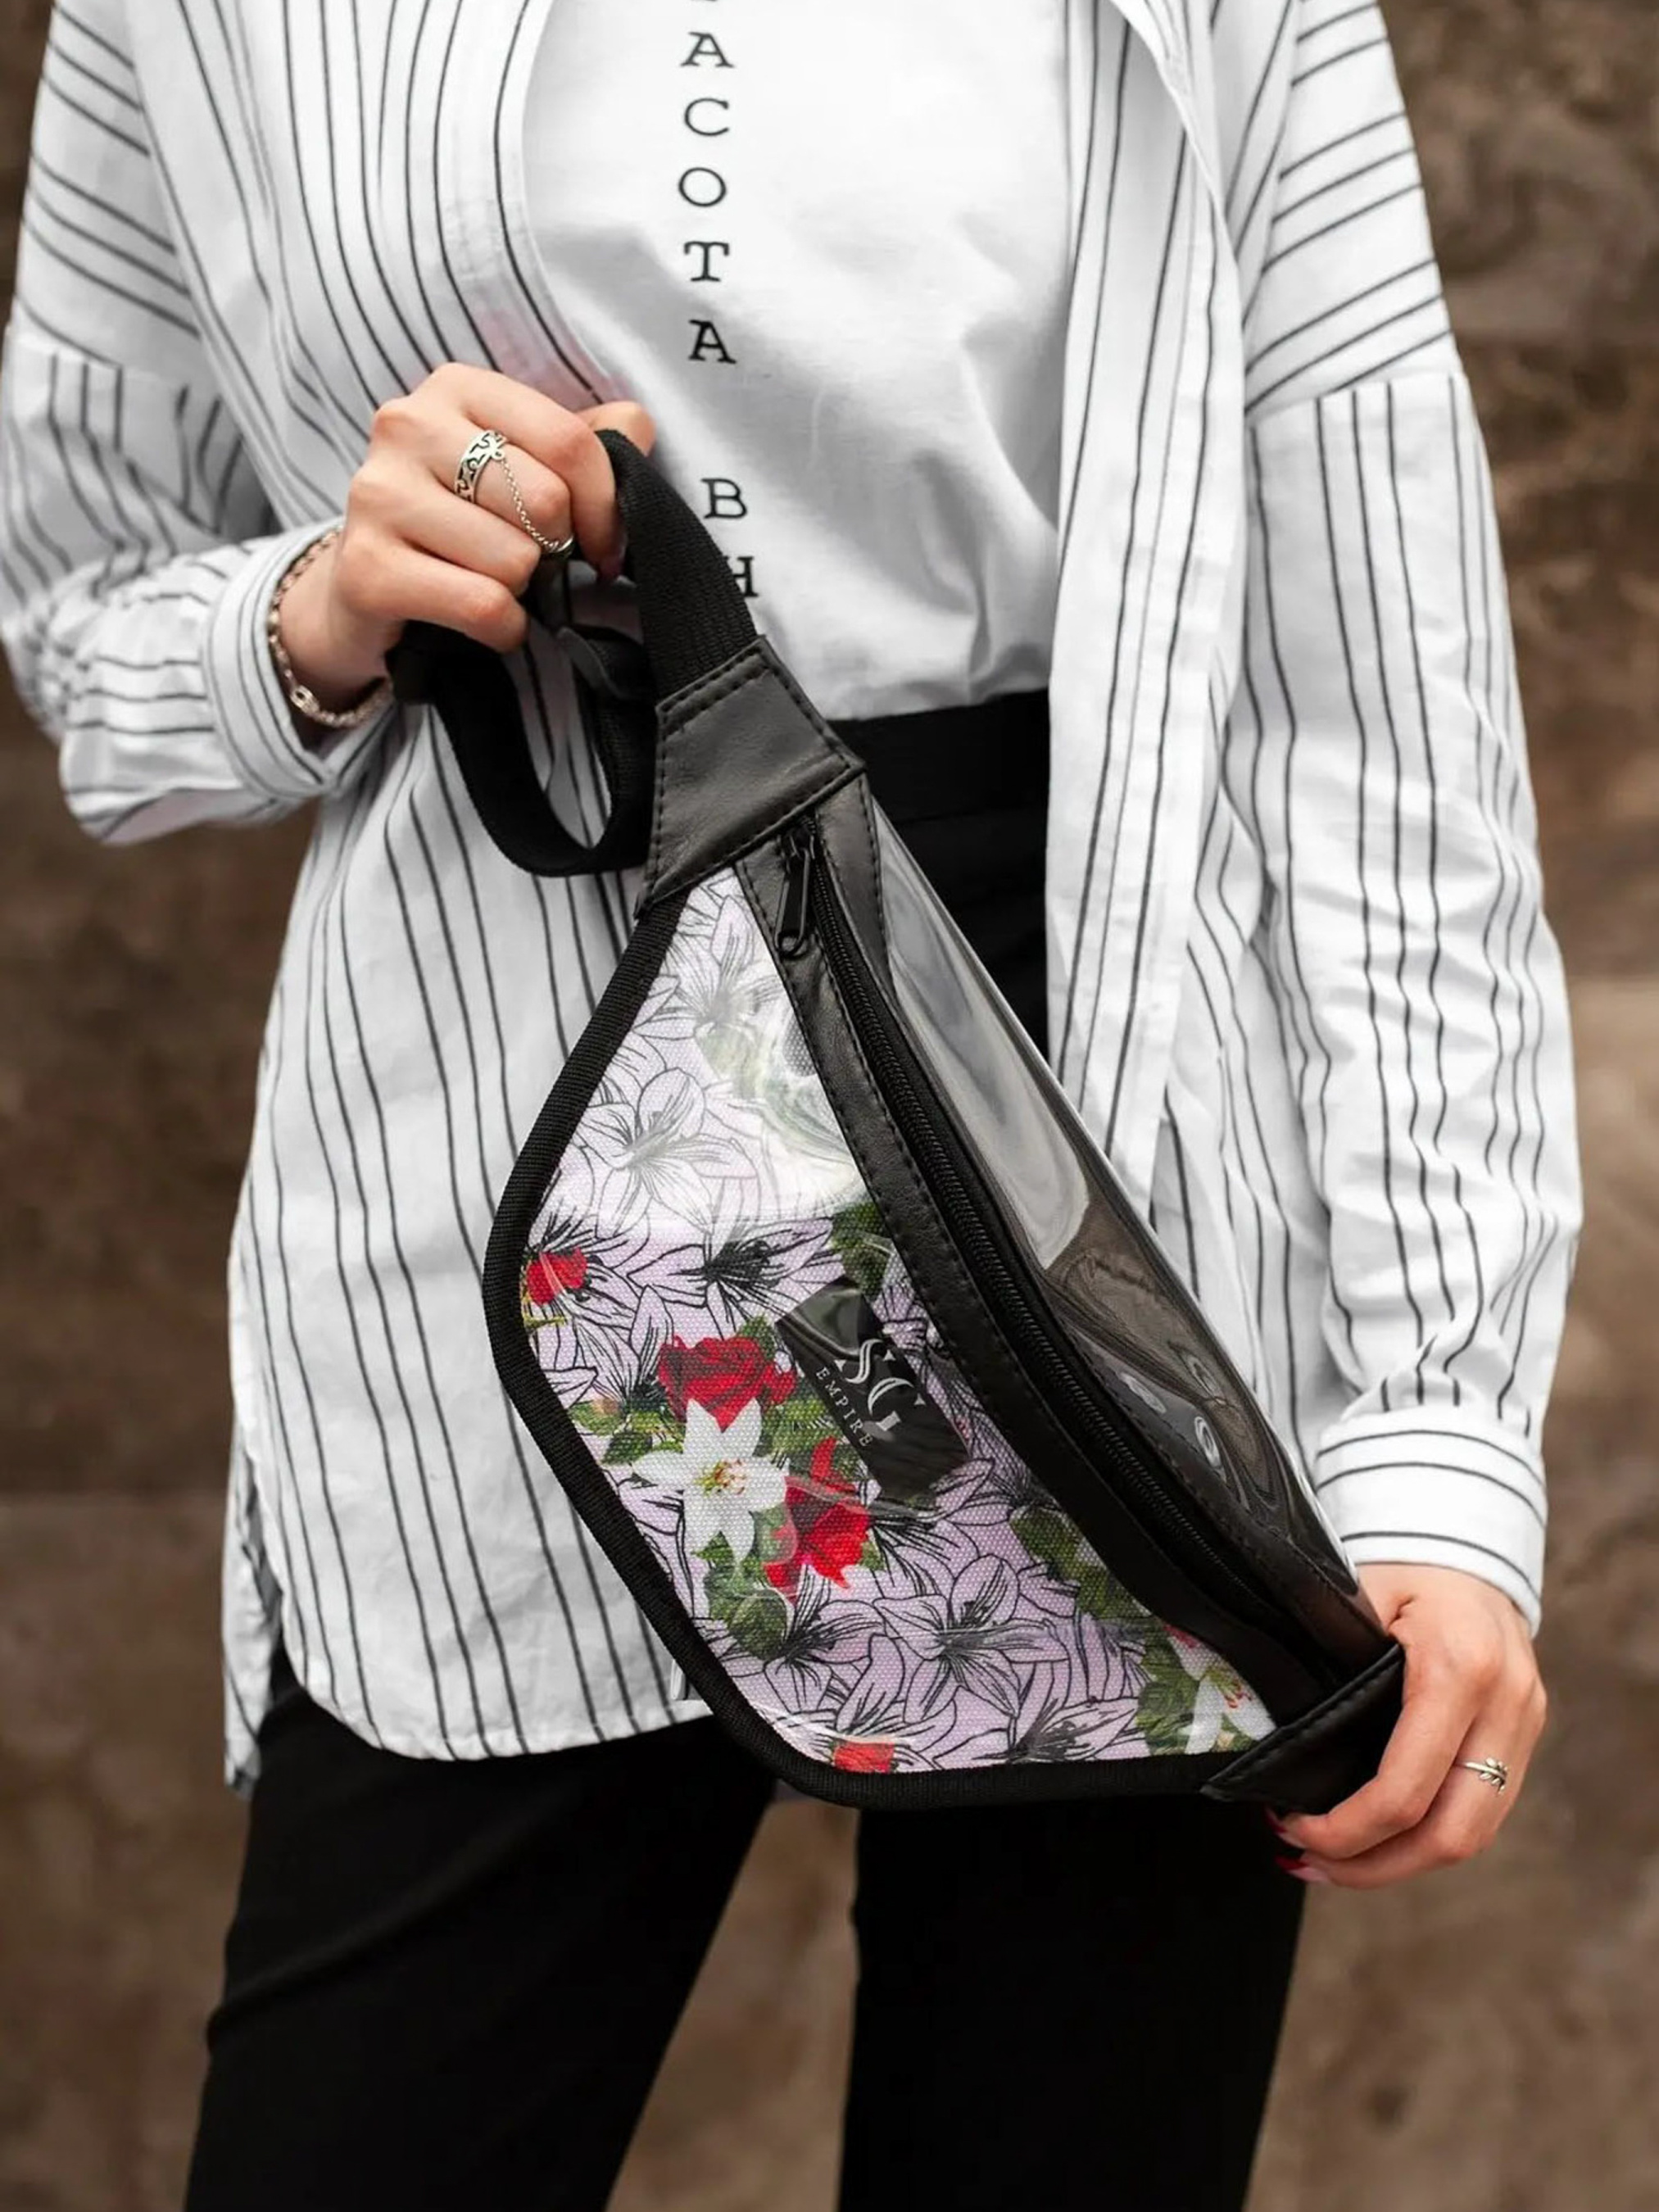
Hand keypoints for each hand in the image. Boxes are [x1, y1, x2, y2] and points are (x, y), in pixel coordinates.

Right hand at [277, 364, 655, 709]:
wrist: (371, 586)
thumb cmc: (465, 520)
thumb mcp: (529, 465)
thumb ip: (589, 440)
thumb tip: (635, 427)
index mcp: (456, 388)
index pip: (570, 442)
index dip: (605, 506)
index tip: (601, 541)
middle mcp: (407, 425)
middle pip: (544, 501)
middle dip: (557, 548)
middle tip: (536, 562)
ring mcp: (377, 495)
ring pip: (514, 559)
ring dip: (522, 589)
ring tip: (492, 581)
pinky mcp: (366, 569)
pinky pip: (483, 605)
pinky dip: (503, 627)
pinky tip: (484, 619)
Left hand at [1273, 1563, 1545, 1887]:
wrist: (1465, 1541)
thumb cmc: (1401, 1568)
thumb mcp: (1357, 1597)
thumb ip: (1330, 1665)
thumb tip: (1278, 1747)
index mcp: (1457, 1669)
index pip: (1407, 1788)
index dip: (1348, 1829)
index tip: (1294, 1830)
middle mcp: (1506, 1704)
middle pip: (1452, 1835)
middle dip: (1374, 1866)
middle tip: (1307, 1862)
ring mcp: (1524, 1724)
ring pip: (1474, 1835)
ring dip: (1400, 1863)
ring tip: (1333, 1863)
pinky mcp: (1525, 1737)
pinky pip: (1481, 1810)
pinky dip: (1428, 1836)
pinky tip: (1378, 1840)